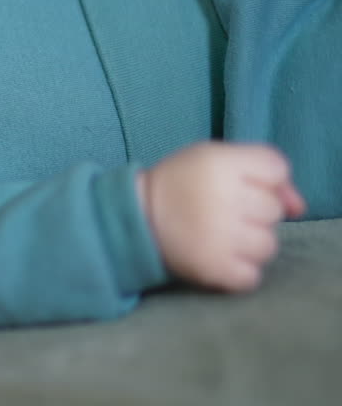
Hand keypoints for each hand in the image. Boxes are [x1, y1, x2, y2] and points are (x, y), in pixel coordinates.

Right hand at [137, 142, 306, 291]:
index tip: (234, 183)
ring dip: (249, 243)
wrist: (135, 217)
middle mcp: (223, 197)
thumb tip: (299, 208)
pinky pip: (252, 276)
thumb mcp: (214, 159)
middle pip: (274, 208)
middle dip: (253, 210)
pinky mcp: (214, 268)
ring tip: (220, 236)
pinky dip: (238, 271)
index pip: (276, 168)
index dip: (261, 178)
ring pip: (268, 245)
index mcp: (220, 163)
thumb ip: (263, 170)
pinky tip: (218, 257)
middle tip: (219, 210)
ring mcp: (220, 236)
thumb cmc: (181, 184)